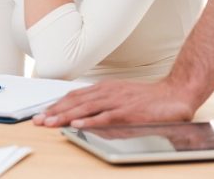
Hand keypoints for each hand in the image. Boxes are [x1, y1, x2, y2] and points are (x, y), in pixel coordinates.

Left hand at [32, 78, 194, 127]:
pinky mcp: (128, 112)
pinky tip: (77, 125)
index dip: (56, 104)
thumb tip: (84, 112)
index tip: (42, 113)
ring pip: (85, 108)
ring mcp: (116, 101)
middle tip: (38, 120)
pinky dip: (90, 121)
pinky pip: (105, 117)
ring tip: (50, 123)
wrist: (175, 93)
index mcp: (103, 89)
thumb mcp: (120, 95)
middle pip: (74, 102)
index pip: (74, 96)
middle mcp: (106, 92)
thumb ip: (103, 102)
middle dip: (54, 111)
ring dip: (65, 116)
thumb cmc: (147, 98)